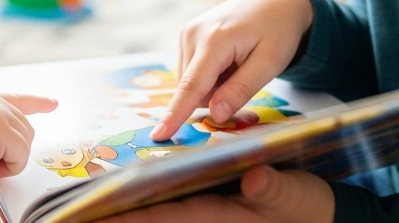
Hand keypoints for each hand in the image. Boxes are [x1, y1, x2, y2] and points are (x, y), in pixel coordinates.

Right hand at [0, 92, 56, 182]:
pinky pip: (21, 156)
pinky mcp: (2, 130)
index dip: (37, 102)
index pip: (16, 99)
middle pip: (25, 129)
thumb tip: (9, 144)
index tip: (52, 103)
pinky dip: (7, 168)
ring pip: (25, 143)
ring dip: (7, 160)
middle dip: (12, 151)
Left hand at [102, 165, 335, 222]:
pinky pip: (176, 201)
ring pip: (162, 209)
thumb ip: (272, 188)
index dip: (130, 218)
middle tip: (78, 212)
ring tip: (94, 201)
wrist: (320, 213)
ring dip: (132, 206)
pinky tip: (136, 186)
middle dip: (118, 215)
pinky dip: (154, 195)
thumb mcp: (293, 194)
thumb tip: (252, 181)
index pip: (164, 218)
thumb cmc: (304, 205)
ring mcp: (208, 211)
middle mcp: (206, 216)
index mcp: (218, 215)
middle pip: (153, 216)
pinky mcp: (214, 203)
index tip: (95, 218)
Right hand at [151, 0, 312, 140]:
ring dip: (213, 86)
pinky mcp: (186, 36)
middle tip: (246, 77)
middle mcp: (192, 34)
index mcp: (215, 40)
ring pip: (191, 83)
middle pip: (193, 89)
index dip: (176, 114)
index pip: (191, 86)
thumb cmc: (278, 31)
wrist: (275, 1)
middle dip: (216, 97)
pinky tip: (228, 61)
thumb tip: (216, 115)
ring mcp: (187, 33)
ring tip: (238, 65)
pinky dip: (210, 76)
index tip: (159, 135)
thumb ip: (242, 89)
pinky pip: (191, 72)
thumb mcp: (270, 63)